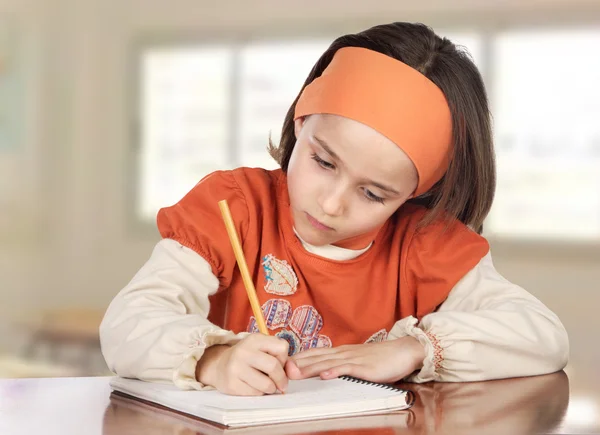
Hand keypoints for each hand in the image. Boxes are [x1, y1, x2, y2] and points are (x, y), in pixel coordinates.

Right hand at [195, 334, 288, 395]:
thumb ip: (280, 357)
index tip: (279, 364)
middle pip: (274, 366)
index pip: (282, 347)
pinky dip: (260, 393)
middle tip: (281, 384)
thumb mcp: (261, 350)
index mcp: (255, 339)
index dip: (284, 359)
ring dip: (271, 388)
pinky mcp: (231, 384)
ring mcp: (236, 367)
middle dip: (281, 379)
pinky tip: (254, 387)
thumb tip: (294, 371)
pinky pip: (256, 394)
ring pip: (267, 384)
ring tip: (267, 385)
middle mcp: (244, 351)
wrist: (219, 366)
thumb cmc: (248, 359)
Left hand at [285, 336, 425, 383]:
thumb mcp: (358, 360)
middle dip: (298, 363)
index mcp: (342, 351)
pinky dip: (335, 371)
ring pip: (328, 363)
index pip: (316, 353)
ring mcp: (354, 359)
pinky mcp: (365, 367)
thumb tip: (327, 370)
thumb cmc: (382, 358)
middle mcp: (344, 353)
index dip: (299, 357)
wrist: (403, 351)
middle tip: (280, 367)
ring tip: (295, 373)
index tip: (283, 362)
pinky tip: (325, 375)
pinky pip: (348, 369)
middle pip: (317, 357)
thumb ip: (343, 364)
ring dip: (310, 368)